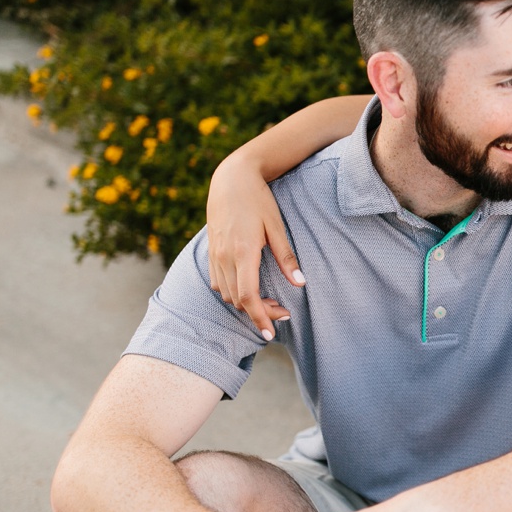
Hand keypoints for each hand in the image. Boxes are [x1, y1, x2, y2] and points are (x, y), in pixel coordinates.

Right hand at [206, 154, 302, 338]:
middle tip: (282, 313)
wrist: (230, 178)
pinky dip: (232, 292)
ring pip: (226, 293)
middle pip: (238, 300)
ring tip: (269, 301)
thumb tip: (301, 284)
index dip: (260, 317)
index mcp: (243, 252)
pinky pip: (218, 282)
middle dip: (259, 312)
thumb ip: (287, 257)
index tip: (270, 333)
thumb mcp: (277, 227)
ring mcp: (215, 254)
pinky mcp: (211, 251)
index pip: (249, 296)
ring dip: (245, 303)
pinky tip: (248, 288)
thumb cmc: (258, 200)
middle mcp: (225, 256)